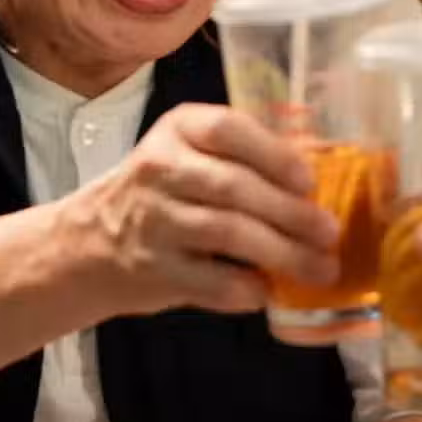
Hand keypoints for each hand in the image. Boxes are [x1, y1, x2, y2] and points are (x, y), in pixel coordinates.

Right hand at [57, 103, 339, 317]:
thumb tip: (326, 171)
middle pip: (234, 187)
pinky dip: (248, 289)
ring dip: (282, 253)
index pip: (228, 129)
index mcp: (178, 130)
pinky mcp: (154, 270)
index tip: (309, 180)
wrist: (91, 243)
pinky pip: (211, 282)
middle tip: (330, 232)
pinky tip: (270, 291)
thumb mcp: (189, 154)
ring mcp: (154, 221)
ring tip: (320, 267)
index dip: (274, 154)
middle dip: (291, 213)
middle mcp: (160, 169)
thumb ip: (243, 157)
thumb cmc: (162, 193)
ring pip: (227, 234)